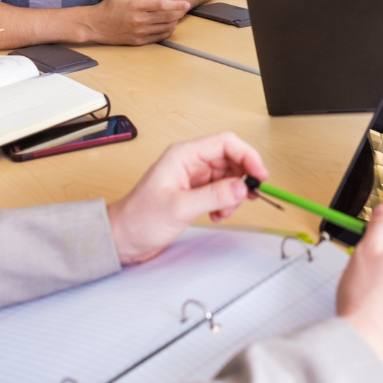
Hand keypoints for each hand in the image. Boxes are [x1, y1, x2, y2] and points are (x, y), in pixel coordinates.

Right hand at [86, 0, 190, 44]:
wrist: (95, 25)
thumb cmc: (109, 7)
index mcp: (136, 6)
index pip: (161, 6)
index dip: (176, 5)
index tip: (186, 3)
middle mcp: (139, 20)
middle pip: (166, 18)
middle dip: (178, 14)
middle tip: (185, 9)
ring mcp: (138, 32)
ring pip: (164, 29)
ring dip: (173, 23)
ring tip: (177, 16)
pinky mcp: (137, 41)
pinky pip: (157, 38)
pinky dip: (166, 32)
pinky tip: (168, 26)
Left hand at [106, 133, 268, 263]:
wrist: (122, 238)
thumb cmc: (138, 219)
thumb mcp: (179, 207)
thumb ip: (213, 196)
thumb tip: (241, 187)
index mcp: (183, 155)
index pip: (225, 143)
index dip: (247, 155)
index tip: (259, 174)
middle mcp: (189, 162)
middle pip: (231, 158)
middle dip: (242, 177)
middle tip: (249, 195)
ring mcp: (193, 177)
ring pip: (228, 176)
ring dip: (233, 194)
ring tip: (225, 209)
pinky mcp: (194, 193)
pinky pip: (221, 191)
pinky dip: (225, 203)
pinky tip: (216, 214)